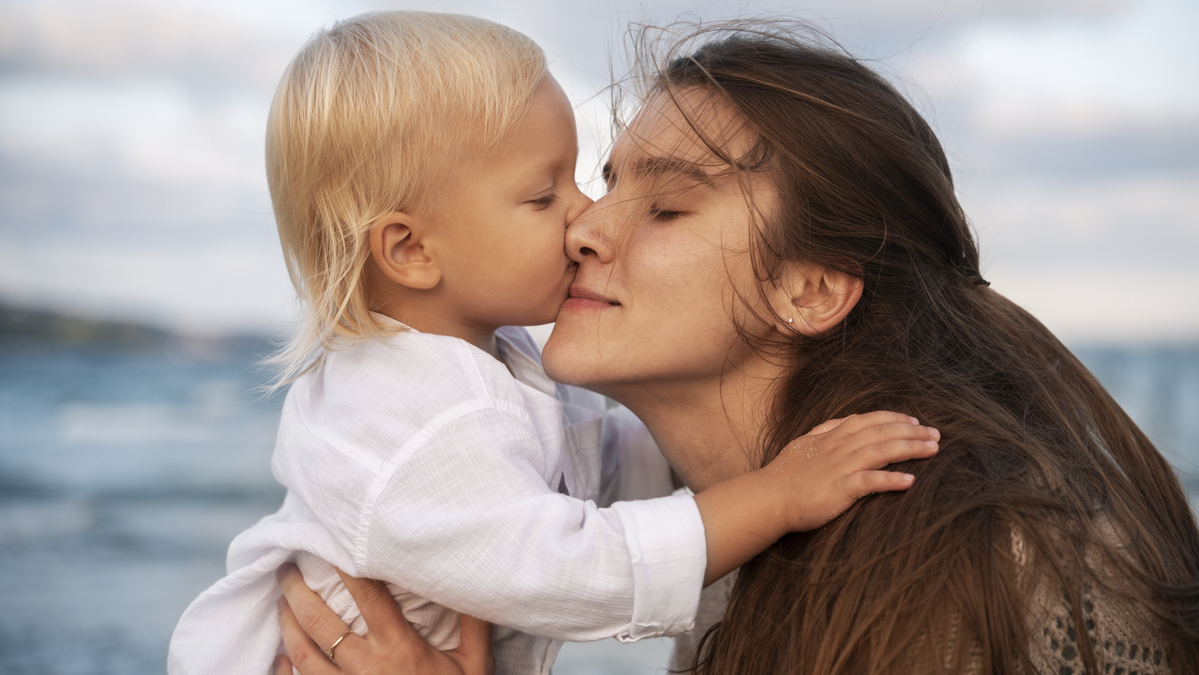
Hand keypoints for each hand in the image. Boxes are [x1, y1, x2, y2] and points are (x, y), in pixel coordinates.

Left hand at [273, 563, 494, 674]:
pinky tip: (280, 655)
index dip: (348, 567)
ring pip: (303, 655)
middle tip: (286, 568)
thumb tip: (473, 584)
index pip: (368, 597)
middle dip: (298, 591)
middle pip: (321, 623)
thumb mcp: (475, 665)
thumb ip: (473, 625)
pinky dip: (285, 670)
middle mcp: (368, 669)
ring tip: (281, 603)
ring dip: (287, 625)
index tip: (332, 544)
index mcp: (400, 649)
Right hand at [766, 410, 938, 530]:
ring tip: (933, 449)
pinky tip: (910, 480)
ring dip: (910, 449)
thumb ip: (826, 429)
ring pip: (881, 452)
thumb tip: (846, 420)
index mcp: (832, 437)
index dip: (894, 419)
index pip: (869, 421)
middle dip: (912, 432)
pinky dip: (891, 480)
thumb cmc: (784, 474)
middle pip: (881, 433)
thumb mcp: (804, 443)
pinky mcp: (839, 489)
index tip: (914, 421)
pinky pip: (870, 483)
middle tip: (936, 434)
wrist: (768, 497)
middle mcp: (839, 448)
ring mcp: (840, 468)